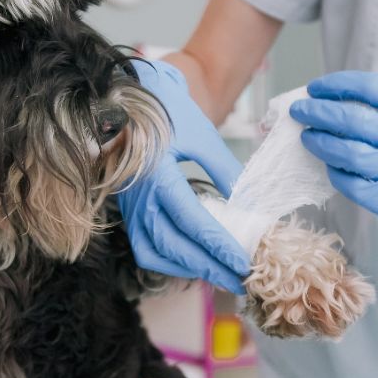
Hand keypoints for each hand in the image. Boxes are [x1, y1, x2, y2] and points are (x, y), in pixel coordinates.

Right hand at [117, 60, 249, 293]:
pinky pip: (145, 247)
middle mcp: (138, 196)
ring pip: (154, 253)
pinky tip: (194, 263)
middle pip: (173, 245)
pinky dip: (169, 261)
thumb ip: (225, 171)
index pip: (191, 221)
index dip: (218, 246)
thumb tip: (249, 205)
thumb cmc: (169, 111)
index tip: (243, 263)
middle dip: (209, 267)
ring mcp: (129, 207)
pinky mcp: (129, 212)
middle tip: (241, 280)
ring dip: (188, 269)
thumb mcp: (202, 136)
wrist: (129, 97)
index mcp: (157, 175)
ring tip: (220, 275)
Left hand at [290, 71, 377, 290]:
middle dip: (318, 113)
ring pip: (347, 152)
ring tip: (308, 139)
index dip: (337, 85)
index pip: (372, 87)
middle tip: (299, 112)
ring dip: (321, 144)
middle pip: (352, 118)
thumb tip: (344, 107)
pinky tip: (331, 169)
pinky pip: (352, 184)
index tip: (316, 88)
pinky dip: (337, 174)